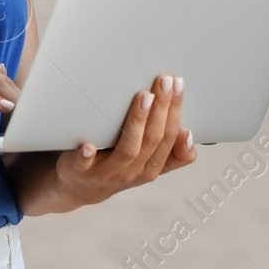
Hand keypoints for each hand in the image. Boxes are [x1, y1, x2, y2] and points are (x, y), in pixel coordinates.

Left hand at [52, 73, 197, 207]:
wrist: (80, 188)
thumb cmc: (118, 165)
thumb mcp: (149, 164)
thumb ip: (173, 153)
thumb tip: (189, 134)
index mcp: (151, 167)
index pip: (170, 137)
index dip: (176, 111)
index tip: (179, 86)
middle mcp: (132, 172)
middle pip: (152, 139)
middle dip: (162, 108)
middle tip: (165, 80)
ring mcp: (106, 173)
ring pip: (128, 149)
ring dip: (137, 122)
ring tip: (144, 96)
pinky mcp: (80, 172)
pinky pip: (84, 165)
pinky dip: (87, 156)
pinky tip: (89, 145)